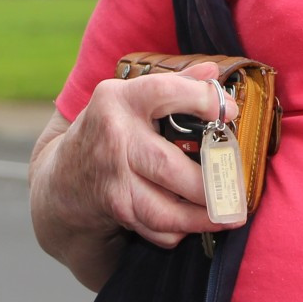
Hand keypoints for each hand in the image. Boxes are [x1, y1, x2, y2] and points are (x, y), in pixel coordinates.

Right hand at [30, 61, 240, 286]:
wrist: (62, 178)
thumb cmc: (109, 130)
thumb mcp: (132, 98)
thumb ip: (176, 84)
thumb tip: (214, 72)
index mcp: (119, 99)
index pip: (163, 92)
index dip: (202, 100)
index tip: (231, 112)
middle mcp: (113, 137)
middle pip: (168, 164)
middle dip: (211, 181)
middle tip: (240, 188)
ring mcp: (112, 176)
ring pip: (164, 208)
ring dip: (203, 216)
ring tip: (231, 215)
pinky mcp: (115, 207)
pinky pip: (156, 226)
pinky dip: (179, 229)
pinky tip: (195, 222)